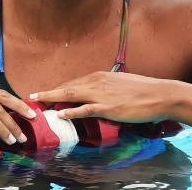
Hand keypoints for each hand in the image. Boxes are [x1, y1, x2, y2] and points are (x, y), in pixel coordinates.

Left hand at [31, 71, 173, 122]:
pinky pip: (85, 109)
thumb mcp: (123, 84)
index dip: (58, 88)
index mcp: (102, 76)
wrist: (160, 94)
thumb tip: (101, 94)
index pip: (75, 82)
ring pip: (71, 94)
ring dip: (52, 98)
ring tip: (37, 102)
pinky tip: (60, 114)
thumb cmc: (144, 90)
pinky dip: (71, 111)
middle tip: (32, 97)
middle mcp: (99, 81)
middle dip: (49, 92)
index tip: (45, 92)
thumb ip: (109, 88)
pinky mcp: (108, 107)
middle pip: (68, 86)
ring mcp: (102, 94)